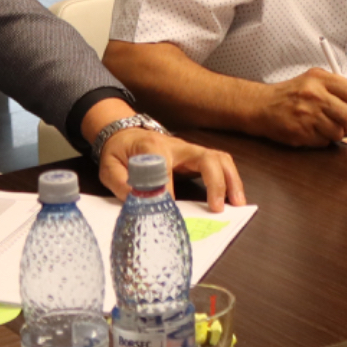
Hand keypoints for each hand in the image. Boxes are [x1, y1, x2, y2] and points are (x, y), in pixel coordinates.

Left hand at [96, 129, 244, 212]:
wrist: (124, 134)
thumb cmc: (119, 151)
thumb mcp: (109, 165)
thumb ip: (119, 182)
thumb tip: (135, 201)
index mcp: (153, 147)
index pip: (166, 171)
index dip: (169, 192)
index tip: (170, 213)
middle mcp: (177, 146)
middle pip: (205, 158)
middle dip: (215, 182)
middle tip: (217, 209)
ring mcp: (189, 151)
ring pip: (218, 158)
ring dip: (230, 180)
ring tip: (237, 204)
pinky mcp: (195, 158)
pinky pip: (218, 164)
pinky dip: (230, 180)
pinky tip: (233, 198)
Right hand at [258, 69, 346, 147]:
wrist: (262, 105)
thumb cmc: (290, 94)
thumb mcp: (311, 80)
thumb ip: (335, 88)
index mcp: (319, 78)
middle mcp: (314, 94)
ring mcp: (307, 114)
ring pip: (338, 132)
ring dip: (336, 133)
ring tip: (325, 127)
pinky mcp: (301, 132)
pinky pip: (325, 142)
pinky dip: (323, 140)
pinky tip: (312, 131)